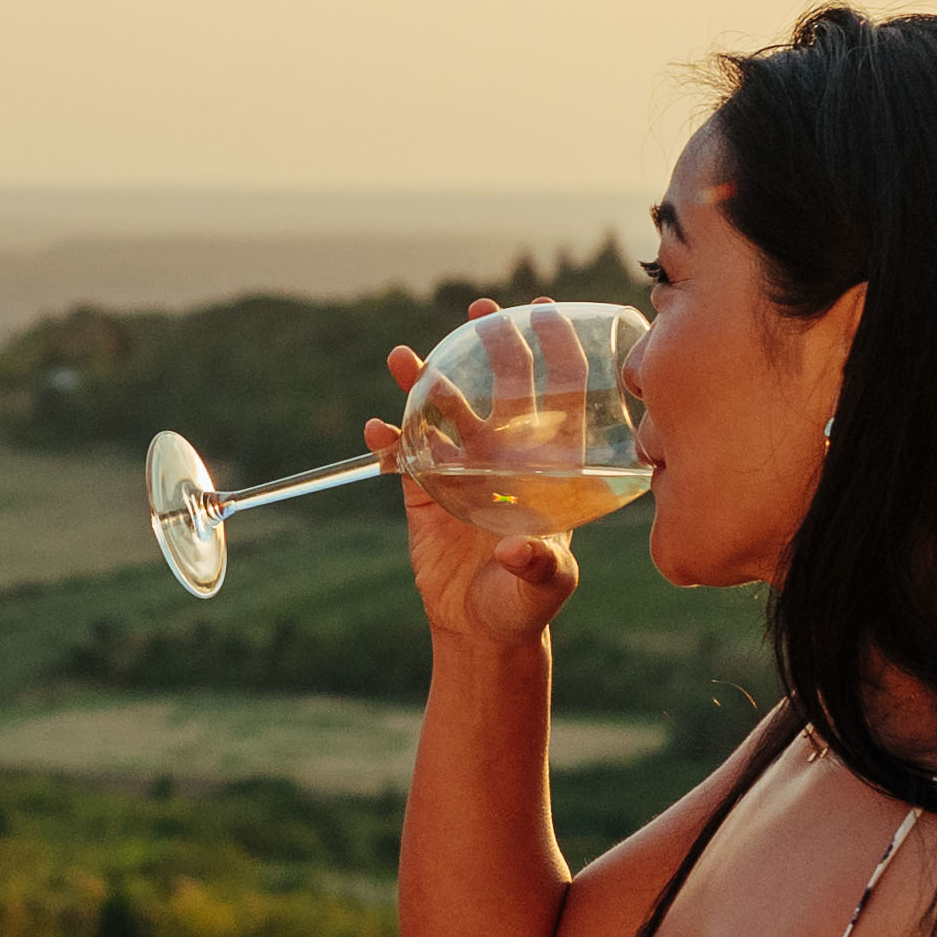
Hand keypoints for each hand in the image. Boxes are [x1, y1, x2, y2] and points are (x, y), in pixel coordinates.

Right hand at [383, 320, 576, 666]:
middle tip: (479, 308)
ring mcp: (463, 469)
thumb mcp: (546, 585)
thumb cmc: (528, 602)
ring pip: (444, 410)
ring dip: (424, 381)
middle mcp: (507, 456)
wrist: (481, 629)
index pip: (560, 396)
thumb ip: (540, 566)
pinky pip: (404, 454)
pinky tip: (376, 430)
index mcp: (547, 465)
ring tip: (400, 356)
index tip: (545, 310)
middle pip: (502, 386)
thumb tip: (522, 549)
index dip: (557, 352)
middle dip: (492, 342)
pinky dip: (388, 441)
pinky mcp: (425, 490)